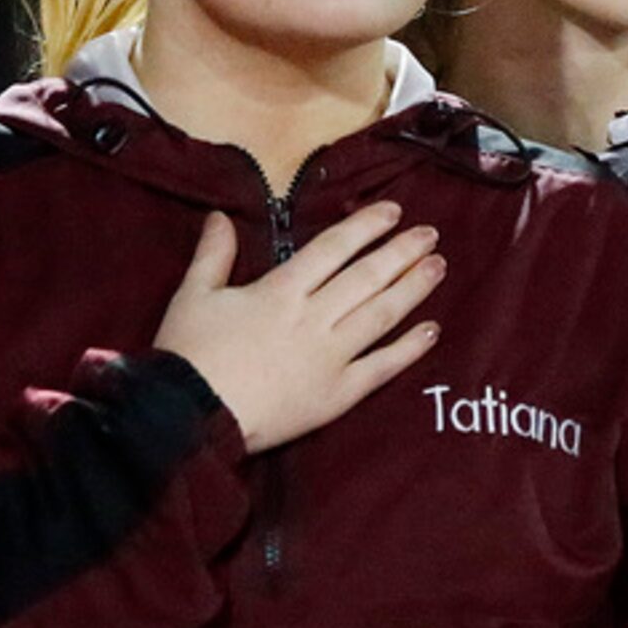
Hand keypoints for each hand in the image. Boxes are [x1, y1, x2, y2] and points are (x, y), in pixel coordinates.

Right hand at [154, 202, 443, 453]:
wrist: (190, 415)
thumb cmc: (189, 354)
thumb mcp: (194, 295)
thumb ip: (213, 254)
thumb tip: (220, 216)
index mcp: (281, 291)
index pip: (334, 249)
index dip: (366, 227)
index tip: (393, 212)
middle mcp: (313, 317)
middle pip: (367, 277)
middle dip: (402, 252)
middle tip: (431, 235)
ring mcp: (330, 356)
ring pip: (382, 315)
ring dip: (413, 288)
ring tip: (439, 267)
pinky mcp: (337, 394)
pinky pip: (381, 367)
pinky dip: (409, 349)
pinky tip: (432, 331)